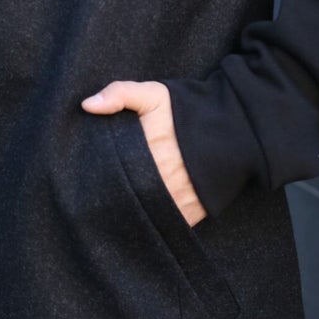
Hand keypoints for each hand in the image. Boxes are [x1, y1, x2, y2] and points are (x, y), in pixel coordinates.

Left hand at [82, 80, 206, 226]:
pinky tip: (144, 214)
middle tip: (99, 196)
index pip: (109, 174)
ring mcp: (176, 201)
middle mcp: (159, 181)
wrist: (232, 127)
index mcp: (144, 152)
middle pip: (124, 197)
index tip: (90, 177)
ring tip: (121, 206)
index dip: (98, 177)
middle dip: (112, 196)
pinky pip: (164, 225)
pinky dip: (153, 222)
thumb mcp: (153, 94)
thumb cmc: (186, 110)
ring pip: (142, 214)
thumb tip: (86, 106)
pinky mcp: (191, 214)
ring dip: (132, 211)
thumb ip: (119, 94)